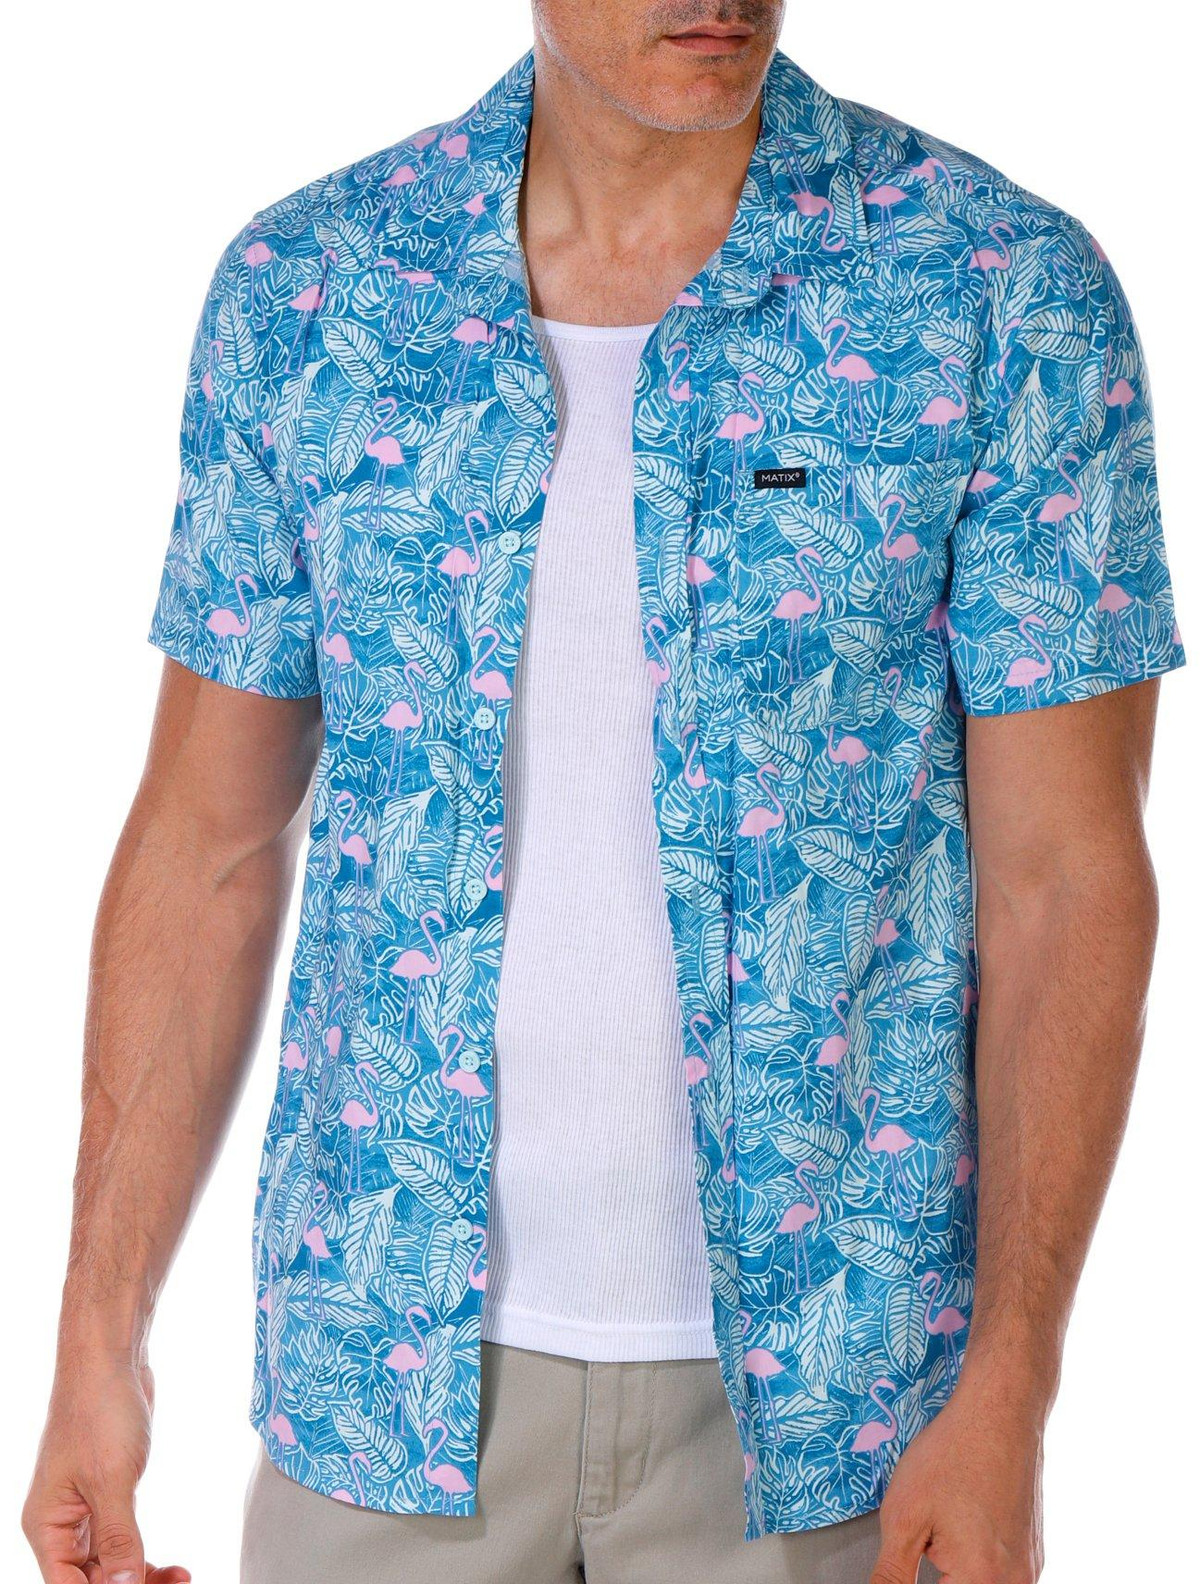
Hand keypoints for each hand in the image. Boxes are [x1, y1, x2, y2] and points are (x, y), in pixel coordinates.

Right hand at [23, 1352, 190, 1583]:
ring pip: (111, 1565)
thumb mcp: (111, 1480)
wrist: (111, 1361)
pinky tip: (172, 1567)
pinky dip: (145, 1556)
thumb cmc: (99, 1412)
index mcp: (48, 1528)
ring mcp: (86, 1510)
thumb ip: (118, 1538)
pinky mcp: (110, 1494)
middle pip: (93, 1581)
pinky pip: (123, 1540)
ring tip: (182, 1578)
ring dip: (143, 1577)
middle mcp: (61, 1525)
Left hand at [870, 1375, 1044, 1583]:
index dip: (913, 1577)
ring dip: (955, 1567)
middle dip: (939, 1572)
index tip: (916, 1546)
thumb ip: (892, 1573)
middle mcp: (1017, 1582)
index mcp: (984, 1580)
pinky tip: (962, 1518)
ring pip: (983, 1581)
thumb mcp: (904, 1517)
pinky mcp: (1032, 1548)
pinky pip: (1000, 1570)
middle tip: (929, 1532)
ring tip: (944, 1522)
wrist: (1000, 1410)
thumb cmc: (954, 1453)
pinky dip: (975, 1555)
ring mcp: (1030, 1566)